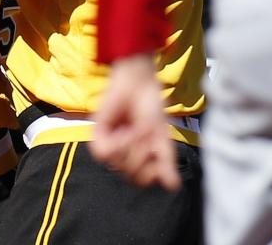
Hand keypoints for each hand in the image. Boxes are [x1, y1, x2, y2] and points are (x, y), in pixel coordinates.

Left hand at [90, 53, 180, 189]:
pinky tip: (124, 130)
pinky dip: (119, 143)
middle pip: (131, 176)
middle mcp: (121, 154)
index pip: (141, 181)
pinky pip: (106, 152)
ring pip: (118, 166)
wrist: (140, 84)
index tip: (158, 151)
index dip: (152, 171)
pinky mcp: (97, 134)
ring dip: (133, 147)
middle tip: (147, 135)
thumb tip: (174, 187)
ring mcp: (109, 145)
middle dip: (144, 156)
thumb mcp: (162, 138)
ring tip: (136, 130)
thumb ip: (166, 162)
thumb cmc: (151, 108)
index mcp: (136, 157)